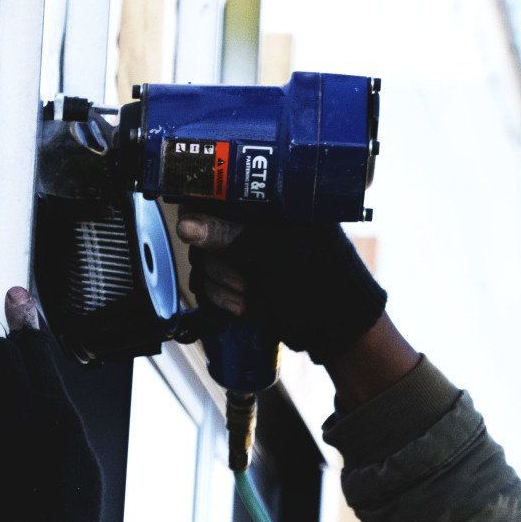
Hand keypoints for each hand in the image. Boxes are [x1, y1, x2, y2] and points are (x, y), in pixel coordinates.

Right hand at [173, 212, 387, 371]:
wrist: (336, 329)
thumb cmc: (320, 279)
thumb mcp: (274, 253)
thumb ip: (229, 236)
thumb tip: (185, 224)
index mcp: (267, 202)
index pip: (219, 192)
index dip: (203, 209)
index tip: (197, 228)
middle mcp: (252, 224)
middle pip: (203, 228)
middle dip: (217, 258)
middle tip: (243, 274)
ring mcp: (243, 254)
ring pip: (202, 260)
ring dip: (221, 282)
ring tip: (249, 293)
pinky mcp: (237, 282)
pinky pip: (207, 285)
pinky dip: (221, 298)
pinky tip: (243, 305)